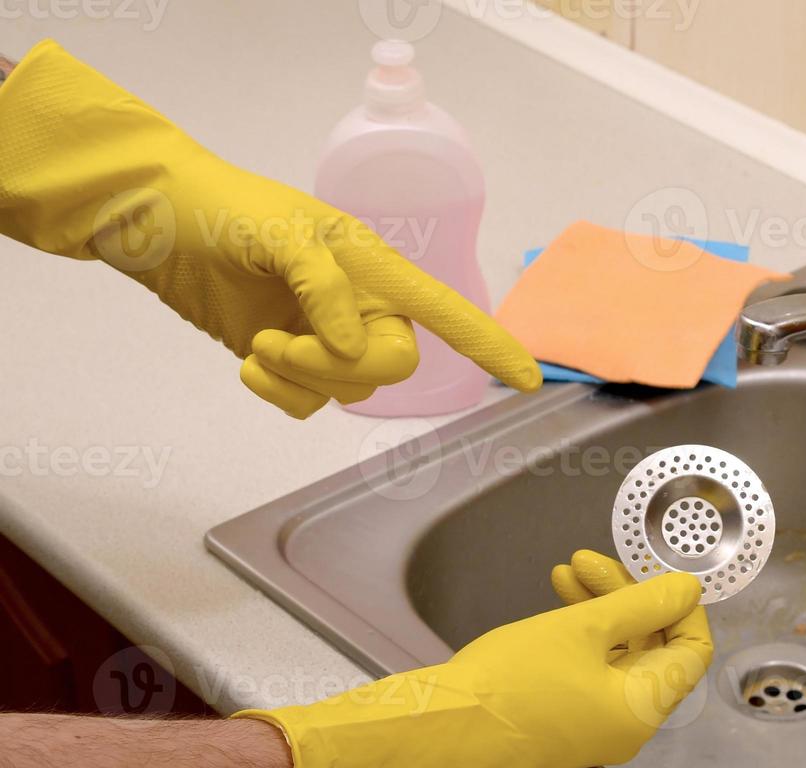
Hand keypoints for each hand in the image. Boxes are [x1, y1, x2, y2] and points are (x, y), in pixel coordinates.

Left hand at [0, 41, 540, 417]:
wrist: (163, 226)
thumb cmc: (227, 208)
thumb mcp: (281, 231)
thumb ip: (324, 286)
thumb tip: (351, 344)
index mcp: (377, 269)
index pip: (446, 311)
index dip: (489, 344)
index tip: (527, 380)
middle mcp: (363, 307)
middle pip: (394, 364)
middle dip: (343, 367)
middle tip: (286, 344)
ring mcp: (326, 338)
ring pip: (351, 390)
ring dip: (304, 377)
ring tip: (261, 344)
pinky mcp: (289, 363)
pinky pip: (308, 404)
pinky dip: (280, 393)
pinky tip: (251, 363)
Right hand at [227, 556, 710, 767]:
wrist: (440, 733)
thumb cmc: (512, 682)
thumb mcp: (583, 629)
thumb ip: (641, 605)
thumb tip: (687, 590)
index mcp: (643, 706)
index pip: (692, 650)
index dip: (681, 605)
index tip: (655, 570)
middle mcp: (626, 723)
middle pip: (652, 646)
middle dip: (628, 595)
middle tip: (593, 560)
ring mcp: (593, 724)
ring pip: (616, 653)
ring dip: (599, 606)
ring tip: (568, 568)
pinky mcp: (561, 720)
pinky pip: (589, 669)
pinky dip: (580, 632)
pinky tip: (557, 596)